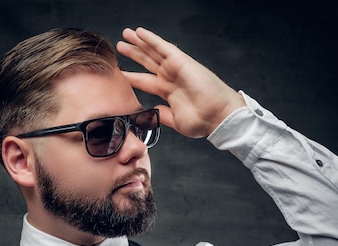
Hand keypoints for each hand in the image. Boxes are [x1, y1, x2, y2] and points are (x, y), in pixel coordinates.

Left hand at [116, 27, 245, 137]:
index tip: (119, 73)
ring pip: (153, 51)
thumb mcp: (176, 121)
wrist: (218, 116)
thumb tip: (150, 113)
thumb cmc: (203, 120)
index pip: (145, 81)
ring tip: (126, 34)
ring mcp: (175, 68)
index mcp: (168, 92)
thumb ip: (161, 115)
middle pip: (147, 62)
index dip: (131, 76)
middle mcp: (170, 77)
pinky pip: (163, 46)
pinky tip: (139, 32)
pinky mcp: (181, 61)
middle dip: (134, 53)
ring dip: (139, 42)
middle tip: (120, 46)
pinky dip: (151, 39)